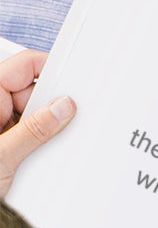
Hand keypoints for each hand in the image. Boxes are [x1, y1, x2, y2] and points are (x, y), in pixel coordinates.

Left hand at [0, 50, 74, 198]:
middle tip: (73, 122)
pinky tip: (48, 160)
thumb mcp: (2, 156)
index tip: (80, 79)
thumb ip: (34, 129)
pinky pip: (32, 138)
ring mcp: (0, 128)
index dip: (52, 68)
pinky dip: (43, 148)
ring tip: (50, 151)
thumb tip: (64, 107)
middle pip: (34, 93)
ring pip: (35, 118)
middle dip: (55, 109)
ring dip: (48, 133)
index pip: (25, 66)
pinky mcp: (6, 148)